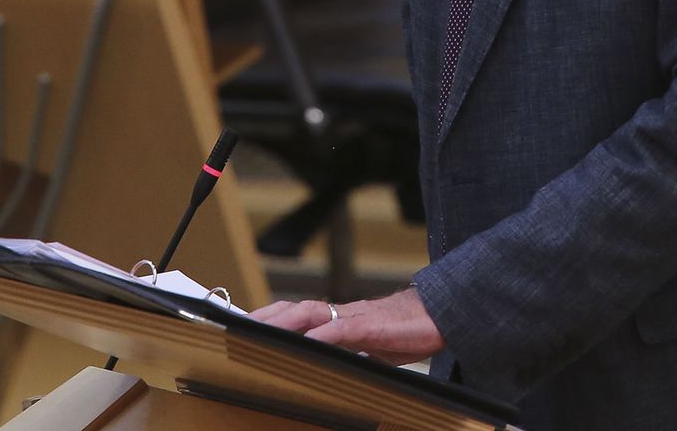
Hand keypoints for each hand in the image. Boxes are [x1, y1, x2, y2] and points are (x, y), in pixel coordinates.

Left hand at [248, 287, 443, 364]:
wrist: (438, 317)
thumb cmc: (403, 332)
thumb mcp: (367, 348)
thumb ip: (343, 352)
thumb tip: (321, 366)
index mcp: (338, 320)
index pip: (297, 315)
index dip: (271, 319)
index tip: (245, 327)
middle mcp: (342, 314)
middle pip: (295, 310)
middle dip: (266, 317)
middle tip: (238, 326)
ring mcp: (355, 317)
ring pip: (311, 313)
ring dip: (284, 321)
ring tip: (260, 330)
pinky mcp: (372, 325)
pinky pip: (342, 328)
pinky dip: (323, 334)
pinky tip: (307, 342)